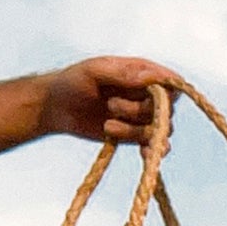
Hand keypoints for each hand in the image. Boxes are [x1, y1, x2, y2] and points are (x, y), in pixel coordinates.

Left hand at [39, 57, 178, 144]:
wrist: (56, 107)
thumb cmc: (72, 81)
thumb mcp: (93, 71)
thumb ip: (121, 73)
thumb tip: (151, 78)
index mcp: (141, 73)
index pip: (170, 82)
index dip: (167, 92)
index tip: (152, 97)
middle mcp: (146, 95)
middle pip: (166, 108)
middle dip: (140, 110)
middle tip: (111, 106)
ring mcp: (141, 116)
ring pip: (159, 129)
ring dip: (135, 131)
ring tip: (107, 126)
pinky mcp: (134, 135)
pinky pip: (153, 145)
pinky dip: (152, 150)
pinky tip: (144, 154)